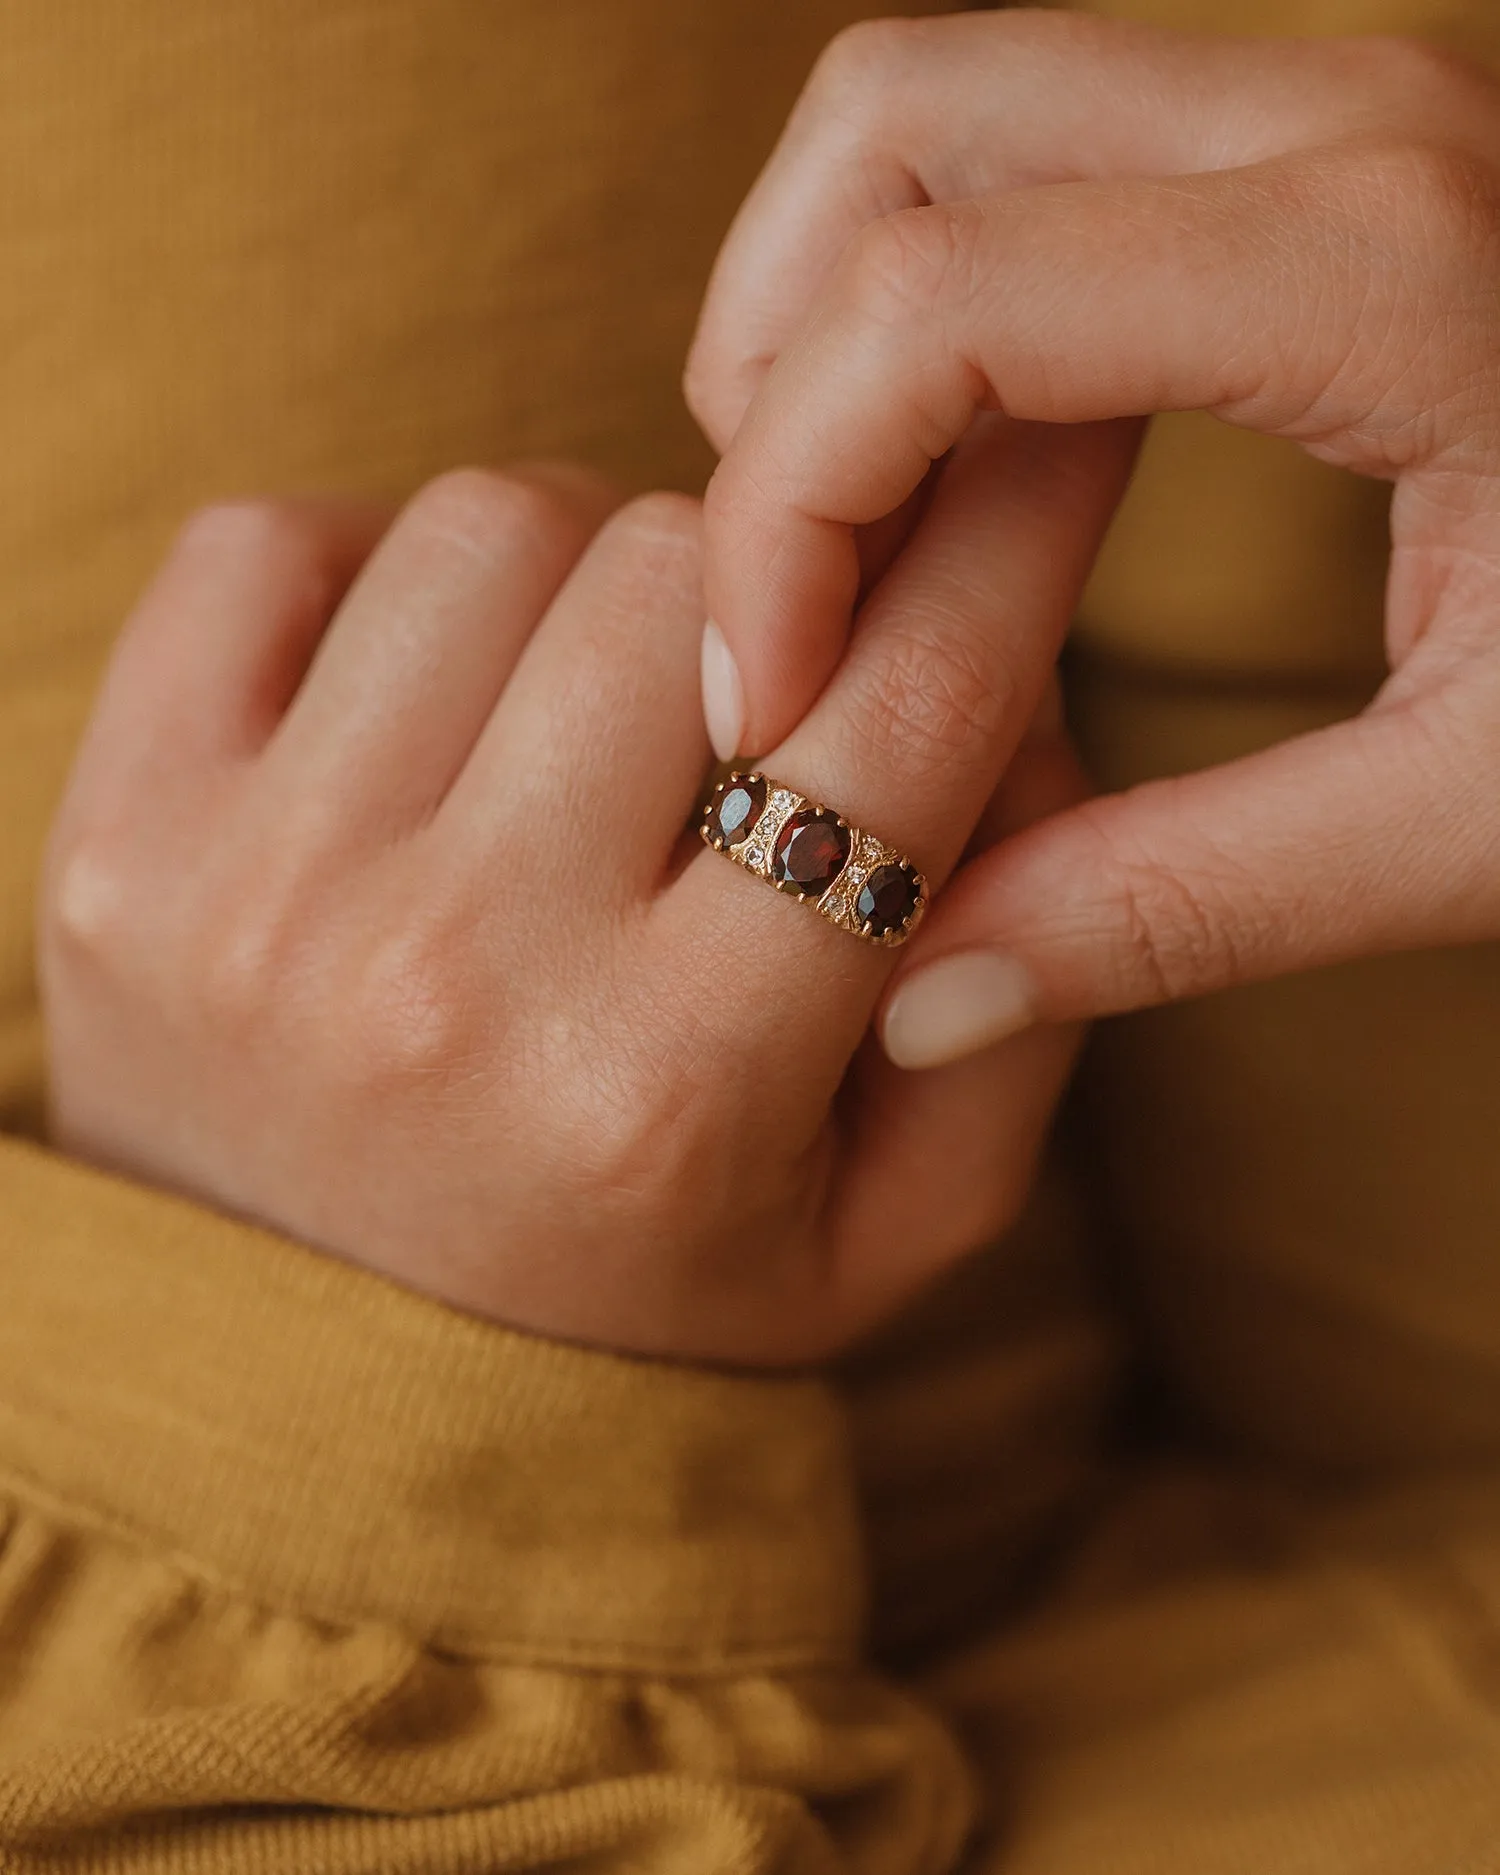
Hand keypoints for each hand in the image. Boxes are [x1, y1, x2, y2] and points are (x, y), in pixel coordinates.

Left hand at [39, 446, 1119, 1364]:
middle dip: (766, 598)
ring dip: (581, 580)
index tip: (1050, 437)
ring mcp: (259, 901)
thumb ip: (1017, 993)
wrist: (316, 1406)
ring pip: (497, 521)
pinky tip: (422, 706)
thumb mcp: (886, 1220)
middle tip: (748, 689)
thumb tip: (1022, 709)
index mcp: (673, 1091)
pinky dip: (375, 571)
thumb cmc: (636, 1297)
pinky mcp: (121, 840)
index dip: (1009, 539)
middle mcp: (457, 983)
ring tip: (576, 716)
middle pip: (687, 571)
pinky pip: (271, 539)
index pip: (900, 716)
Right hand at [687, 12, 1499, 1068]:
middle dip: (766, 377)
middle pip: (887, 130)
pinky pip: (1025, 147)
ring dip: (824, 312)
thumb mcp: (1479, 823)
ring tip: (845, 539)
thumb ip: (1176, 907)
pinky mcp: (1311, 147)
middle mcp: (1333, 116)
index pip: (933, 312)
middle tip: (790, 606)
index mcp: (1380, 268)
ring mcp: (1322, 102)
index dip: (782, 513)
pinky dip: (916, 291)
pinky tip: (951, 474)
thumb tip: (921, 991)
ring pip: (933, 105)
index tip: (766, 705)